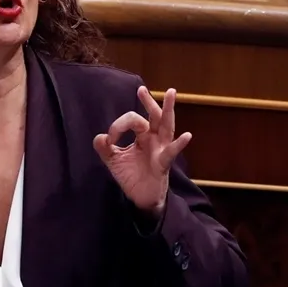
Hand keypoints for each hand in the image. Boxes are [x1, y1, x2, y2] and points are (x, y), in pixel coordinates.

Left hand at [93, 86, 192, 216]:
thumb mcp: (114, 161)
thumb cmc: (132, 175)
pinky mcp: (163, 163)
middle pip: (154, 116)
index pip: (132, 120)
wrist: (140, 197)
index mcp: (143, 135)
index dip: (118, 126)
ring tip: (171, 93)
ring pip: (166, 125)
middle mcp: (154, 139)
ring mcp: (161, 149)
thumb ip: (104, 148)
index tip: (109, 140)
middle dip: (149, 102)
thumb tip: (100, 137)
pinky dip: (180, 144)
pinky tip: (187, 136)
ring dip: (168, 109)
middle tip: (141, 89)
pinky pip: (172, 152)